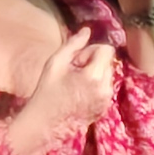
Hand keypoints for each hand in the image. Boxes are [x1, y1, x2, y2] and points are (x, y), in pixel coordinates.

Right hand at [8, 28, 118, 154]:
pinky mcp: (105, 108)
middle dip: (94, 62)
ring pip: (108, 74)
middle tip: (74, 72)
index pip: (106, 50)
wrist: (45, 124)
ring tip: (76, 84)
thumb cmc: (46, 91)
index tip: (76, 61)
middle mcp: (105, 88)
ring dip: (95, 74)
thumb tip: (87, 30)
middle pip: (108, 61)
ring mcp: (106, 100)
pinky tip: (79, 93)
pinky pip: (106, 88)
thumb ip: (73, 44)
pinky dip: (96, 86)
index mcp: (93, 76)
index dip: (91, 50)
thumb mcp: (55, 63)